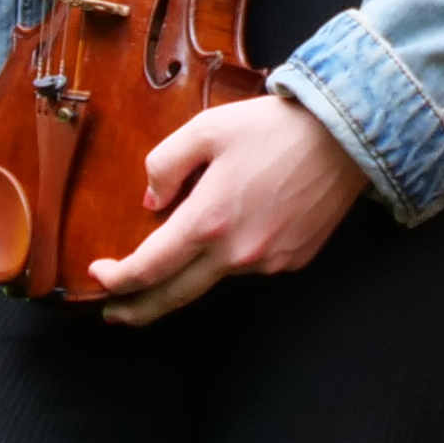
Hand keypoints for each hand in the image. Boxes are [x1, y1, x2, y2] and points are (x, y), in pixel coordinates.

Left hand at [86, 96, 366, 325]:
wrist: (344, 137)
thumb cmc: (273, 128)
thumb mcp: (206, 129)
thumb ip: (166, 164)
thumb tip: (152, 202)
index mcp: (208, 220)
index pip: (148, 268)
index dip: (116, 279)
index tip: (99, 275)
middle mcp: (236, 252)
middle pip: (174, 297)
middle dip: (138, 310)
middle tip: (114, 314)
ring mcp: (268, 262)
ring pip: (217, 276)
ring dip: (195, 268)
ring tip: (192, 241)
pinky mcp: (293, 261)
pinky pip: (251, 265)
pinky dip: (235, 254)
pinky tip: (245, 224)